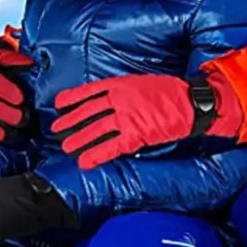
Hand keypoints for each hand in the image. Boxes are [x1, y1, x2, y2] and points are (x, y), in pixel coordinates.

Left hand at [51, 74, 198, 169]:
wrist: (190, 102)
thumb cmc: (170, 92)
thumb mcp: (142, 83)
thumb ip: (124, 91)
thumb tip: (109, 100)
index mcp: (121, 84)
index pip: (90, 91)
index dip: (73, 98)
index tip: (59, 104)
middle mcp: (120, 99)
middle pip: (89, 112)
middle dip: (71, 121)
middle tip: (57, 129)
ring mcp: (127, 116)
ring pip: (96, 130)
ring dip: (80, 140)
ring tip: (67, 147)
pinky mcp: (136, 134)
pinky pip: (111, 147)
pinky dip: (97, 155)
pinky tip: (85, 162)